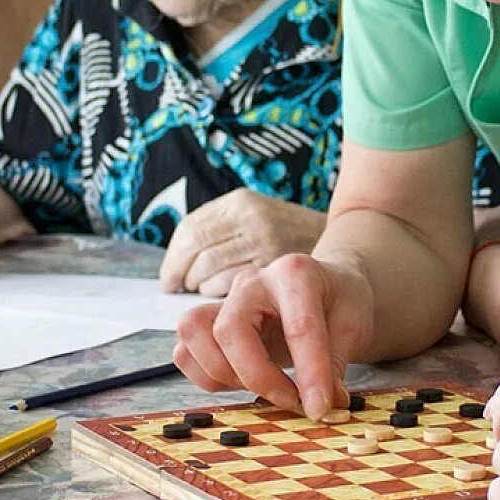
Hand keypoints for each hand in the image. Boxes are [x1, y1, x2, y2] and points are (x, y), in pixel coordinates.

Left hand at [159, 190, 326, 296]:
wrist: (332, 241)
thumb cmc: (283, 236)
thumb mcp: (251, 218)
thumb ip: (218, 231)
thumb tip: (175, 263)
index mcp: (239, 202)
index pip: (190, 228)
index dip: (173, 257)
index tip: (167, 277)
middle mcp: (251, 218)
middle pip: (196, 247)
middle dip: (180, 272)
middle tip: (177, 287)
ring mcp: (263, 241)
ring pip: (209, 268)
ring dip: (197, 285)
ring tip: (200, 291)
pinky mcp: (273, 266)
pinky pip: (231, 285)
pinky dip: (217, 295)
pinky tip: (222, 298)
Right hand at [173, 253, 372, 418]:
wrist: (328, 288)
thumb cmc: (341, 303)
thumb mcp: (354, 327)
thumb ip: (335, 365)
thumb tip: (323, 406)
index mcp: (296, 273)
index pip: (298, 326)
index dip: (309, 373)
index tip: (319, 408)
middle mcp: (253, 281)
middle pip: (229, 330)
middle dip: (257, 376)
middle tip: (291, 400)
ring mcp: (226, 299)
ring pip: (194, 333)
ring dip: (224, 374)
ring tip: (262, 387)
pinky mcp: (210, 320)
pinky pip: (186, 350)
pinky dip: (206, 375)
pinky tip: (240, 381)